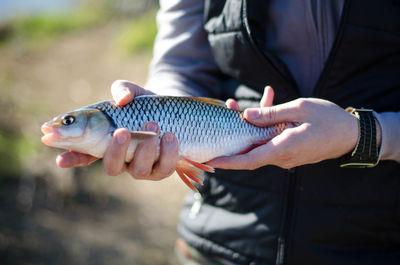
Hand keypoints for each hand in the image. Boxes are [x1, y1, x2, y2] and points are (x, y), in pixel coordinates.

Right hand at [57, 80, 179, 180]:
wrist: (171, 112)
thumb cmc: (143, 105)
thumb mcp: (131, 92)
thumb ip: (122, 89)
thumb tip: (122, 99)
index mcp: (105, 142)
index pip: (84, 154)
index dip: (72, 158)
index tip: (61, 160)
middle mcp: (121, 159)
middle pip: (112, 167)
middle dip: (115, 151)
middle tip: (121, 131)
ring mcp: (141, 167)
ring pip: (139, 170)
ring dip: (145, 148)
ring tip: (153, 123)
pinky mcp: (162, 170)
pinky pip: (163, 169)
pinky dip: (167, 153)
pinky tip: (170, 136)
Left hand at [208, 86, 359, 168]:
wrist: (353, 135)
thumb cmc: (329, 119)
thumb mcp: (299, 109)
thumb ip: (270, 114)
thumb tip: (245, 116)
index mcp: (283, 149)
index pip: (248, 161)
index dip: (228, 161)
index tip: (210, 161)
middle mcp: (282, 157)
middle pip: (250, 149)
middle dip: (234, 132)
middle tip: (226, 109)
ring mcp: (286, 156)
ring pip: (260, 143)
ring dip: (250, 125)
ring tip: (243, 102)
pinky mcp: (290, 151)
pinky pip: (271, 140)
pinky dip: (266, 126)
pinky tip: (269, 102)